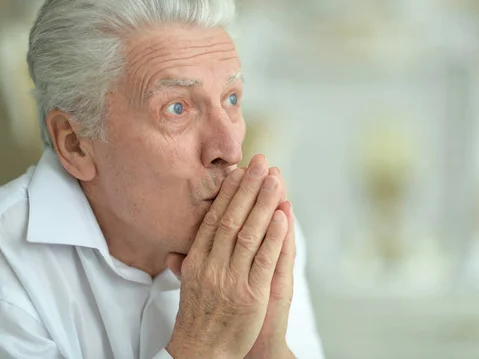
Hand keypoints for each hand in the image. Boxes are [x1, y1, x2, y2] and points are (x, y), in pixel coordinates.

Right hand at [165, 155, 287, 358]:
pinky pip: (263, 259)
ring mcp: (232, 279)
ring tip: (275, 179)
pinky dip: (273, 235)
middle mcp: (213, 265)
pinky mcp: (251, 294)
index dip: (228, 193)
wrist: (202, 353)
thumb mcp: (187, 287)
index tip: (239, 171)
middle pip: (232, 218)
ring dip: (263, 203)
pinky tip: (281, 215)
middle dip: (247, 188)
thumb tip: (174, 252)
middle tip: (260, 162)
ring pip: (249, 233)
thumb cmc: (198, 318)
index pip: (214, 218)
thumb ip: (184, 265)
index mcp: (198, 261)